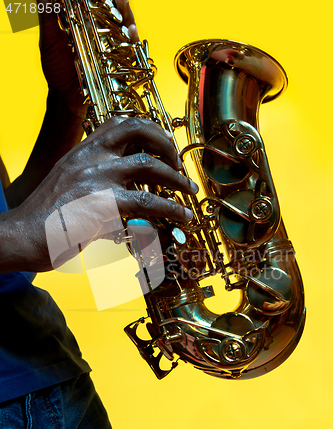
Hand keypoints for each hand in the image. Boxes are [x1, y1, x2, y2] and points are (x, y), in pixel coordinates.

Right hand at [6, 118, 197, 271]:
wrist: (21, 236)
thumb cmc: (46, 215)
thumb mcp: (69, 183)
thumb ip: (96, 177)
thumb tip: (128, 187)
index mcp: (82, 150)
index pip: (120, 122)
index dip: (149, 129)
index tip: (164, 145)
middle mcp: (90, 157)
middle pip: (139, 132)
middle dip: (168, 145)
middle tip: (180, 165)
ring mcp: (97, 179)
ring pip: (150, 167)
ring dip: (176, 179)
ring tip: (190, 192)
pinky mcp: (102, 205)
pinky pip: (147, 203)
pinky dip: (170, 209)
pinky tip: (181, 216)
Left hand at [39, 0, 138, 117]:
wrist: (65, 97)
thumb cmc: (56, 71)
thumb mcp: (49, 42)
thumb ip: (47, 18)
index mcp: (85, 25)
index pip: (96, 4)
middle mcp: (101, 34)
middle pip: (114, 12)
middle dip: (117, 2)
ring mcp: (111, 48)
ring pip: (125, 26)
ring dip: (127, 14)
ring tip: (123, 3)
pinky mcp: (119, 62)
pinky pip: (131, 49)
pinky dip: (133, 39)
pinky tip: (130, 30)